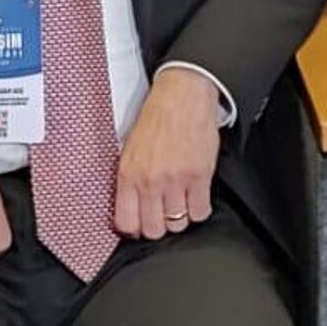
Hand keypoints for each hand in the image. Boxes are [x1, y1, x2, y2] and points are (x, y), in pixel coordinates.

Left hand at [114, 67, 220, 238]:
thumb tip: (129, 205)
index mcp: (129, 173)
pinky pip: (200, 212)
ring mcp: (176, 180)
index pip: (126, 222)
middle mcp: (151, 180)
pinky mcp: (200, 176)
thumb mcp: (130, 147)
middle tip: (162, 213)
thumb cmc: (157, 116)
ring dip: (180, 216)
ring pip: (178, 224)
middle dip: (158, 225)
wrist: (182, 95)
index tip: (140, 223)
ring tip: (179, 201)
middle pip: (154, 230)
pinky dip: (199, 208)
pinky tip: (195, 196)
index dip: (134, 228)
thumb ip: (129, 178)